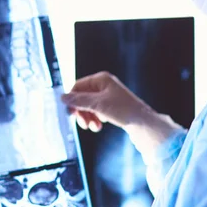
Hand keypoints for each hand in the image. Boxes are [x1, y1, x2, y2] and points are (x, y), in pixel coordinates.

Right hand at [61, 72, 183, 152]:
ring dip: (88, 117)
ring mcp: (107, 95)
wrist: (143, 123)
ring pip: (89, 106)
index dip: (72, 100)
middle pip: (82, 97)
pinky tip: (99, 125)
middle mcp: (103, 85)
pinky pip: (96, 111)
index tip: (70, 113)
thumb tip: (63, 97)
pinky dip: (95, 118)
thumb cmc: (124, 110)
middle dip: (82, 111)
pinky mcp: (111, 105)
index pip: (78, 86)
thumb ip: (79, 100)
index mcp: (101, 79)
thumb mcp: (98, 105)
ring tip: (93, 127)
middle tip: (83, 124)